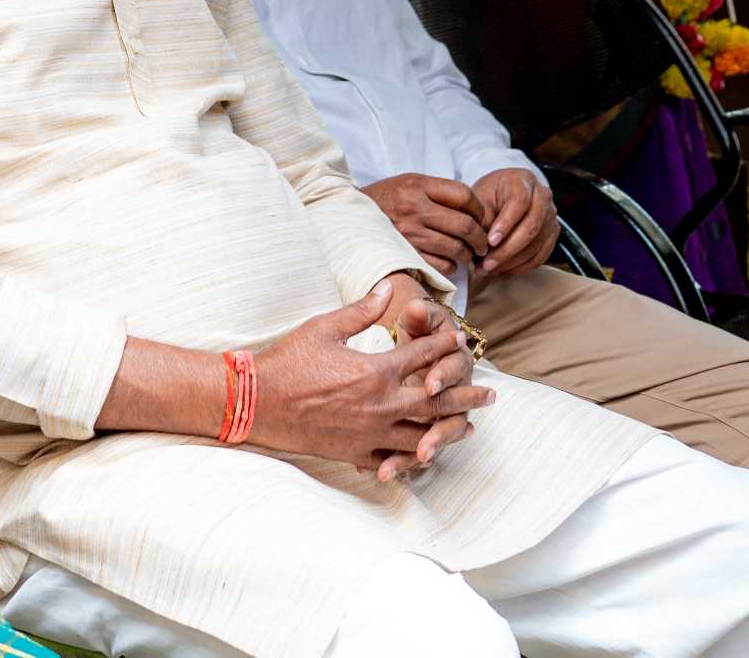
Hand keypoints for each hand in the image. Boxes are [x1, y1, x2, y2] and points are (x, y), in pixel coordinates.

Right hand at [250, 281, 494, 479]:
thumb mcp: (323, 327)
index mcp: (375, 371)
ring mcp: (370, 433)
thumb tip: (385, 290)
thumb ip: (360, 312)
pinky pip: (394, 459)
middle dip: (466, 396)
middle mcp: (380, 405)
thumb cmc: (287, 361)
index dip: (443, 346)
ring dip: (449, 430)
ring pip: (423, 435)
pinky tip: (426, 455)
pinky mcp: (356, 453)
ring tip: (469, 428)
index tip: (460, 339)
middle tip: (490, 395)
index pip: (421, 356)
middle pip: (436, 401)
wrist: (257, 402)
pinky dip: (415, 457)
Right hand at [361, 173, 490, 274]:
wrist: (349, 216)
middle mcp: (413, 209)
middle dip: (481, 238)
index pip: (464, 196)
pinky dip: (451, 267)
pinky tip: (448, 262)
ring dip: (468, 254)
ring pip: (456, 249)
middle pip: (465, 225)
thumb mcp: (409, 183)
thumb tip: (475, 211)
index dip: (480, 209)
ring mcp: (408, 234)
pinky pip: (441, 266)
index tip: (481, 218)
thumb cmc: (386, 199)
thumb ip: (439, 192)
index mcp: (417, 186)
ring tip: (466, 253)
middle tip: (482, 243)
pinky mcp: (404, 255)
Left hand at [470, 168, 557, 278]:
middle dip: (507, 250)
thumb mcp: (480, 198)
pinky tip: (502, 270)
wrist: (504, 194)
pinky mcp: (552, 234)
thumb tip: (479, 245)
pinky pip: (541, 256)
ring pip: (536, 245)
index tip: (490, 241)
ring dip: (511, 262)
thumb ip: (481, 217)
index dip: (505, 224)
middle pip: (531, 227)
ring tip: (489, 270)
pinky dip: (521, 266)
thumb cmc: (489, 195)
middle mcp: (543, 197)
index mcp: (523, 181)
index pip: (519, 203)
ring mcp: (551, 216)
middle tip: (486, 264)